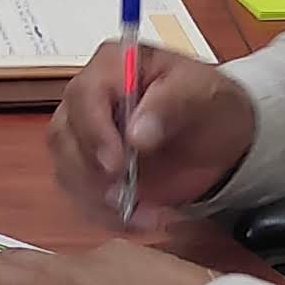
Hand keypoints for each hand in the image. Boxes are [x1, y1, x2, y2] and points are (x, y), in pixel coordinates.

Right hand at [49, 44, 257, 232]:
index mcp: (112, 66)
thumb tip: (136, 133)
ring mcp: (83, 136)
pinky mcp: (88, 171)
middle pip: (64, 137)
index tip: (117, 165)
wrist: (221, 139)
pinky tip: (144, 219)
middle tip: (128, 196)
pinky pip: (82, 197)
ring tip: (147, 213)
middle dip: (92, 173)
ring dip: (101, 200)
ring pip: (67, 171)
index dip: (93, 132)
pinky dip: (109, 215)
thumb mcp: (204, 94)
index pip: (83, 96)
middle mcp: (88, 99)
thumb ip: (172, 104)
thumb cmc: (210, 104)